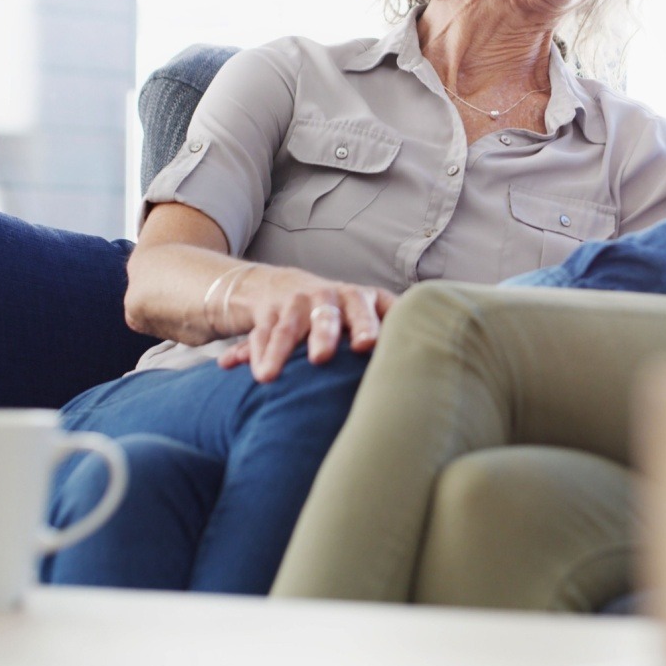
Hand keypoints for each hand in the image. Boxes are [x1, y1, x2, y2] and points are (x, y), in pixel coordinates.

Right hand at [215, 266, 395, 381]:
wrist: (280, 288)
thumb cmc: (338, 315)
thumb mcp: (366, 318)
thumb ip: (391, 334)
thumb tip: (433, 365)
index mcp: (360, 299)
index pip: (370, 309)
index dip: (369, 326)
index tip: (367, 346)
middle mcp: (329, 296)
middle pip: (328, 314)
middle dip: (325, 335)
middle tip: (322, 358)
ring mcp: (296, 302)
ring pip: (286, 327)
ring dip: (276, 352)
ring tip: (268, 378)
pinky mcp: (266, 312)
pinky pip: (257, 333)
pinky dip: (246, 352)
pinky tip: (231, 368)